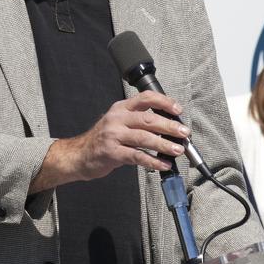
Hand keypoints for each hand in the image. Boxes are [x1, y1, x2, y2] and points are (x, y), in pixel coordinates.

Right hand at [31, 91, 191, 190]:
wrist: (79, 155)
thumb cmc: (103, 139)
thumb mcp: (118, 123)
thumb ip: (138, 121)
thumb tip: (168, 126)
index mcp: (120, 108)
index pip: (145, 98)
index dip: (163, 102)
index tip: (177, 109)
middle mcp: (116, 119)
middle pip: (147, 119)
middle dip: (169, 126)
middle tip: (183, 133)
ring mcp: (113, 135)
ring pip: (144, 137)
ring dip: (164, 144)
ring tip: (177, 149)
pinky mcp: (112, 153)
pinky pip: (137, 156)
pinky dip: (152, 160)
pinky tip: (162, 164)